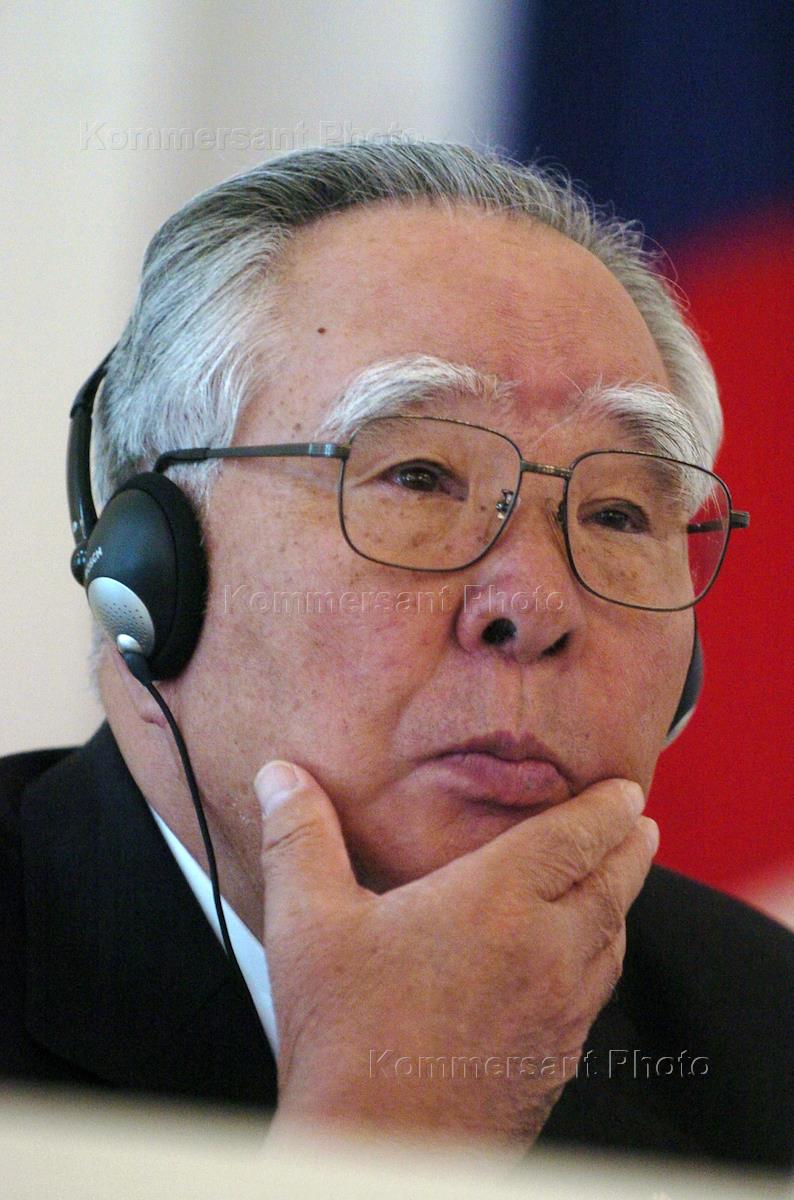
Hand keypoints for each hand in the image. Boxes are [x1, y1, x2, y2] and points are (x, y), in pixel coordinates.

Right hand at [255, 762, 656, 1150]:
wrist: (379, 1152)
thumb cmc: (345, 1042)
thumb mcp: (308, 923)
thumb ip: (300, 838)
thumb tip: (281, 778)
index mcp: (495, 902)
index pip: (573, 838)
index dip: (604, 808)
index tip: (622, 789)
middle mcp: (544, 951)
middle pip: (612, 884)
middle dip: (628, 846)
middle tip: (636, 823)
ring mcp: (559, 1011)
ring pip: (613, 941)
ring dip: (623, 901)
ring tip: (619, 880)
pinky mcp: (557, 1060)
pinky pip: (597, 995)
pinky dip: (603, 959)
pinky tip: (584, 964)